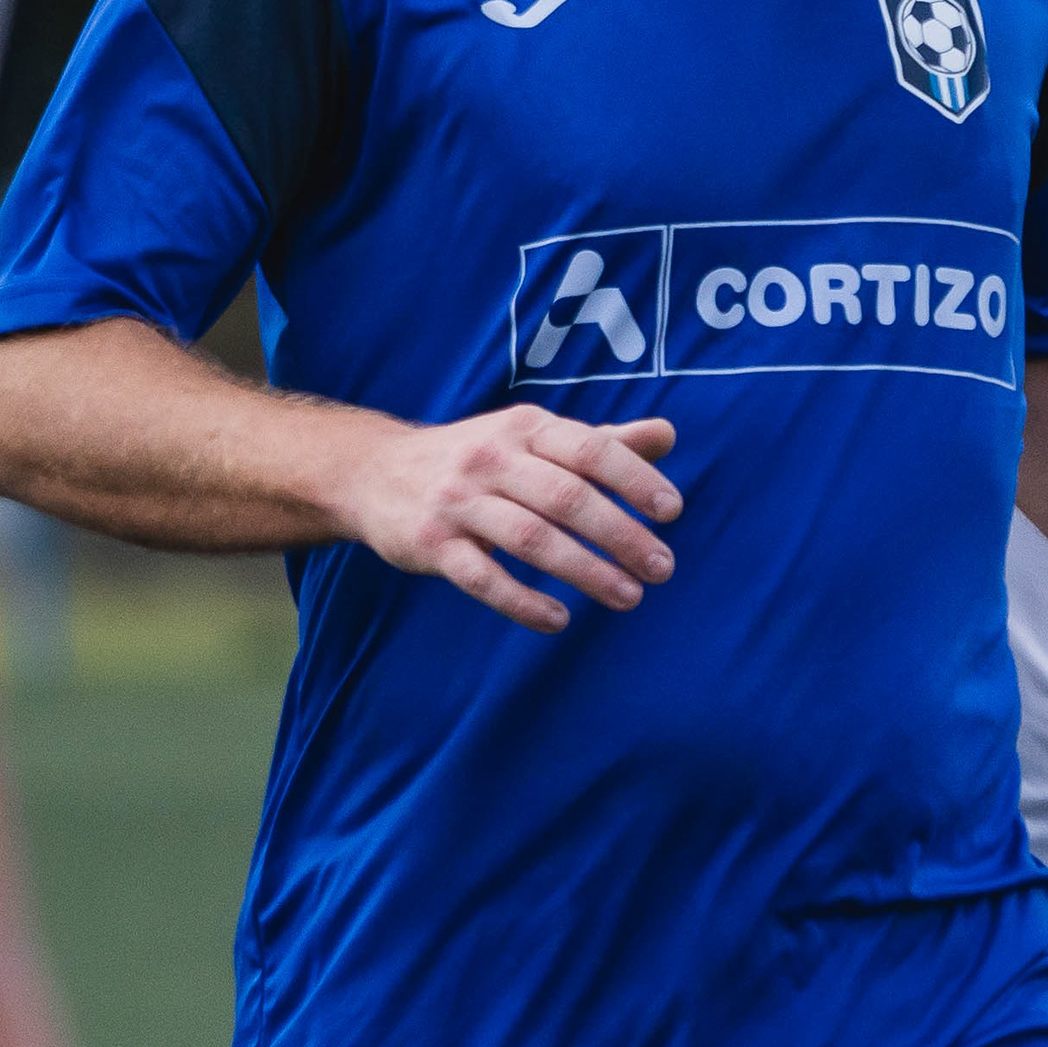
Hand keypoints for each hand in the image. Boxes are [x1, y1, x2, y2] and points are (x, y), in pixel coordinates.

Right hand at [335, 405, 681, 632]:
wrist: (375, 472)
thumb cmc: (477, 457)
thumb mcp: (533, 438)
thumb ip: (601, 442)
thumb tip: (668, 435)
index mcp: (525, 427)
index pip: (590, 449)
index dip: (633, 479)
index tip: (672, 512)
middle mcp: (491, 458)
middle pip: (566, 497)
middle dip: (620, 534)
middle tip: (662, 568)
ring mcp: (459, 502)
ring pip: (531, 539)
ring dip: (585, 571)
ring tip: (629, 597)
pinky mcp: (432, 545)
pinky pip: (482, 578)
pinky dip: (523, 601)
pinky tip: (559, 620)